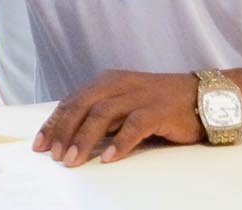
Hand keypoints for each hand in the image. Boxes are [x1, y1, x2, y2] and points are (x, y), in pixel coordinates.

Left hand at [33, 70, 201, 166]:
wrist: (201, 96)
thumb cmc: (158, 104)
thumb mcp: (123, 104)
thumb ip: (100, 115)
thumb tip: (69, 137)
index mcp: (106, 82)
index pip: (72, 101)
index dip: (54, 123)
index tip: (40, 144)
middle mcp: (119, 84)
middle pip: (82, 106)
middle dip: (64, 132)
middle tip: (53, 155)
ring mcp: (138, 95)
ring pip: (103, 114)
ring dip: (84, 139)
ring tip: (73, 160)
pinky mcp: (158, 109)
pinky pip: (134, 126)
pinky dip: (119, 142)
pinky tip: (108, 158)